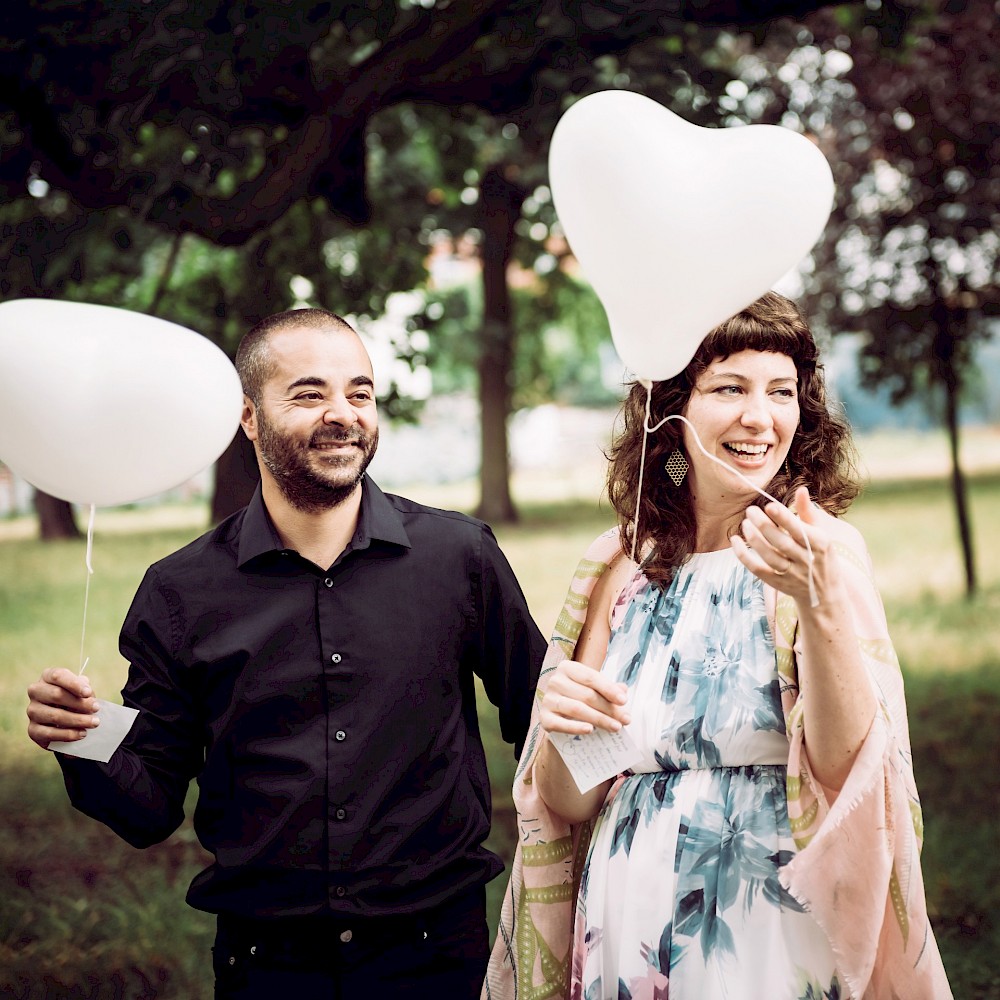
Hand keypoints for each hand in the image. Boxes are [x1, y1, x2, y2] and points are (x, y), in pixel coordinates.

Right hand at [26, 668, 100, 749]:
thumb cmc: (76, 699)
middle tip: (96, 709)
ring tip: (94, 723)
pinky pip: (50, 733)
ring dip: (78, 720)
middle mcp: (36, 692)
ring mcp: (32, 711)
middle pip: (56, 695)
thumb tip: (85, 692)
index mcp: (47, 677)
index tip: (88, 693)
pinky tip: (82, 733)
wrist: (66, 721)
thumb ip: (84, 688)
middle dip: (79, 703)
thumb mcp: (81, 690)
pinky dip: (68, 734)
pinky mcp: (33, 730)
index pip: (58, 676)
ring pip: (55, 715)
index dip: (74, 684)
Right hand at [539, 659, 630, 735]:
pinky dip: (576, 727)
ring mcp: (548, 699)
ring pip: (577, 709)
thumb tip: (623, 690)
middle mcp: (555, 681)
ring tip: (615, 727)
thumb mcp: (594, 690)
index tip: (624, 701)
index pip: (591, 678)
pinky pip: (560, 723)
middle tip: (625, 720)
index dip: (609, 689)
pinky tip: (590, 730)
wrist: (560, 717)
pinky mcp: (544, 717)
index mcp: (567, 668)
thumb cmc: (580, 699)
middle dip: (609, 708)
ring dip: (599, 719)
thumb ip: (609, 689)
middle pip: (586, 695)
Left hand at [732, 486, 831, 603]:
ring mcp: (792, 574)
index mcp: (820, 543)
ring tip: (745, 523)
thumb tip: (800, 489)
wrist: (825, 592)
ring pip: (769, 556)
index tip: (769, 505)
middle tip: (751, 510)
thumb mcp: (820, 533)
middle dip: (764, 525)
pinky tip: (734, 541)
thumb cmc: (820, 555)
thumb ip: (807, 511)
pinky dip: (744, 556)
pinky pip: (757, 569)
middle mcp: (806, 560)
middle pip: (782, 543)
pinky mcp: (778, 583)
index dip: (783, 518)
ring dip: (754, 539)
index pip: (799, 530)